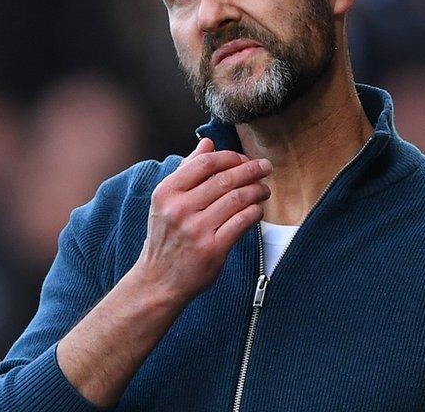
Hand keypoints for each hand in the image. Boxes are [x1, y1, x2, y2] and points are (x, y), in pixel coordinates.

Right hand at [135, 137, 271, 305]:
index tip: (244, 159)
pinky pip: (242, 222)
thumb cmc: (166, 237)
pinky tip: (258, 209)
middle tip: (265, 168)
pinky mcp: (212, 249)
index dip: (231, 157)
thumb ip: (186, 170)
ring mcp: (196, 230)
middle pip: (224, 179)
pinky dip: (255, 212)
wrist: (159, 280)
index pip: (205, 163)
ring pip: (237, 199)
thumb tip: (208, 143)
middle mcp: (179, 209)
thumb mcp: (166, 201)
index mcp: (166, 192)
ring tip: (264, 189)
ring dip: (257, 190)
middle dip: (251, 170)